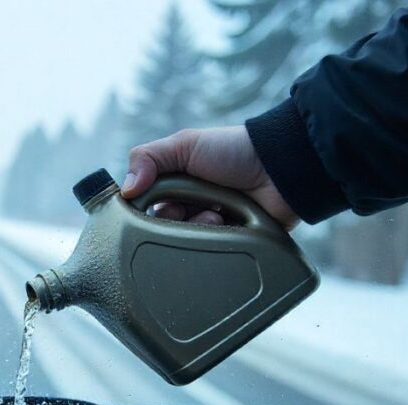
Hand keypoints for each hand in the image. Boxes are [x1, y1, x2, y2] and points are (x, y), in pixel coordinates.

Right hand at [121, 126, 299, 230]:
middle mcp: (192, 209)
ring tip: (217, 217)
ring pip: (189, 245)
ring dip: (199, 231)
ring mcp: (213, 228)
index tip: (162, 205)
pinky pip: (215, 257)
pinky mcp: (234, 245)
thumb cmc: (234, 150)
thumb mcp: (185, 144)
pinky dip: (219, 244)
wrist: (282, 167)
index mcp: (176, 187)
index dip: (150, 211)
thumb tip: (125, 190)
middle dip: (176, 222)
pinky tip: (229, 227)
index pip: (148, 210)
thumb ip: (148, 157)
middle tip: (188, 211)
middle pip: (166, 231)